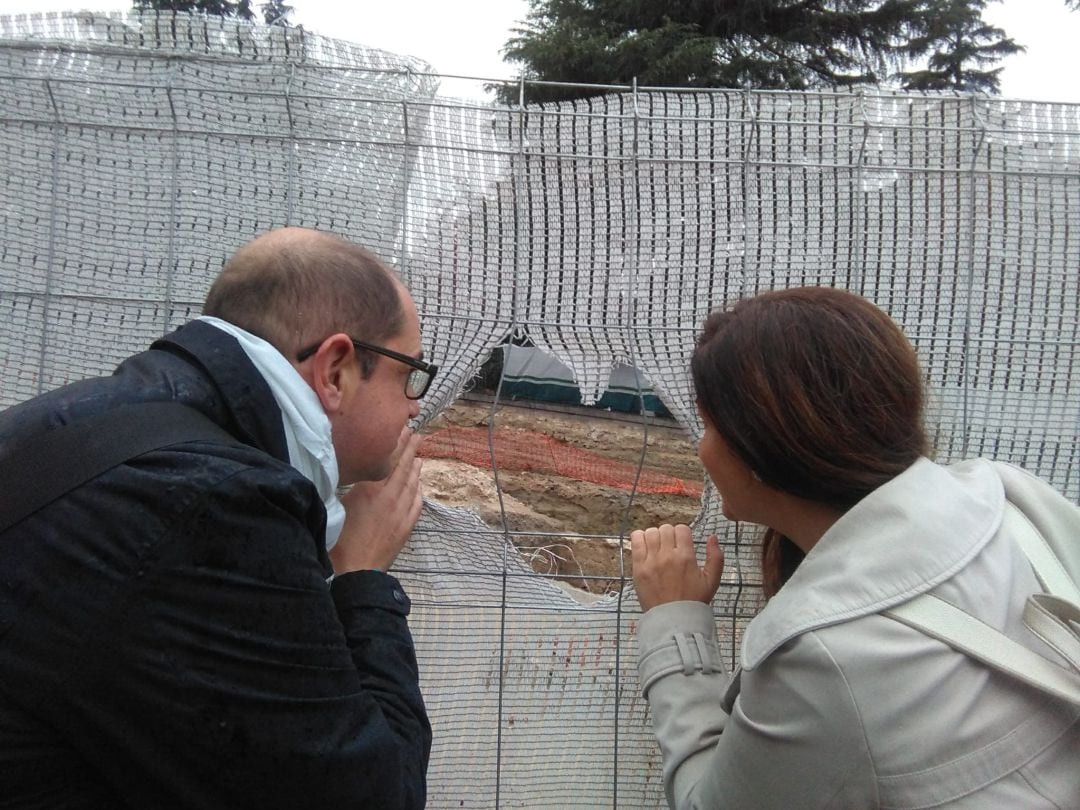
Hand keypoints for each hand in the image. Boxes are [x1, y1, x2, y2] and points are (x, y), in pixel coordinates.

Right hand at [331, 428, 422, 573]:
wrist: (357, 572)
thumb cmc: (339, 542)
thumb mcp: (336, 509)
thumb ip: (347, 489)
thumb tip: (350, 477)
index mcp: (369, 489)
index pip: (387, 460)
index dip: (396, 444)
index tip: (402, 430)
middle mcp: (389, 497)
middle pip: (403, 468)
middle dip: (410, 450)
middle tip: (416, 435)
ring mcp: (401, 512)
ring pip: (412, 485)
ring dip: (415, 468)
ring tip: (418, 456)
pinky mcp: (406, 527)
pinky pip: (416, 503)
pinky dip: (418, 491)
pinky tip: (419, 487)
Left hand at [630, 524, 723, 611]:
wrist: (674, 621)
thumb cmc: (693, 601)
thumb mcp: (712, 581)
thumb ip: (716, 557)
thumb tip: (712, 537)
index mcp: (686, 557)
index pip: (681, 529)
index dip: (682, 533)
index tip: (681, 542)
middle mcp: (668, 556)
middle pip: (665, 529)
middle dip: (669, 535)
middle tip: (669, 546)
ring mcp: (651, 561)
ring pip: (650, 532)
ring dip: (654, 536)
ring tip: (657, 547)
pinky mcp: (638, 568)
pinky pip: (636, 542)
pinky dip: (639, 538)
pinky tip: (644, 546)